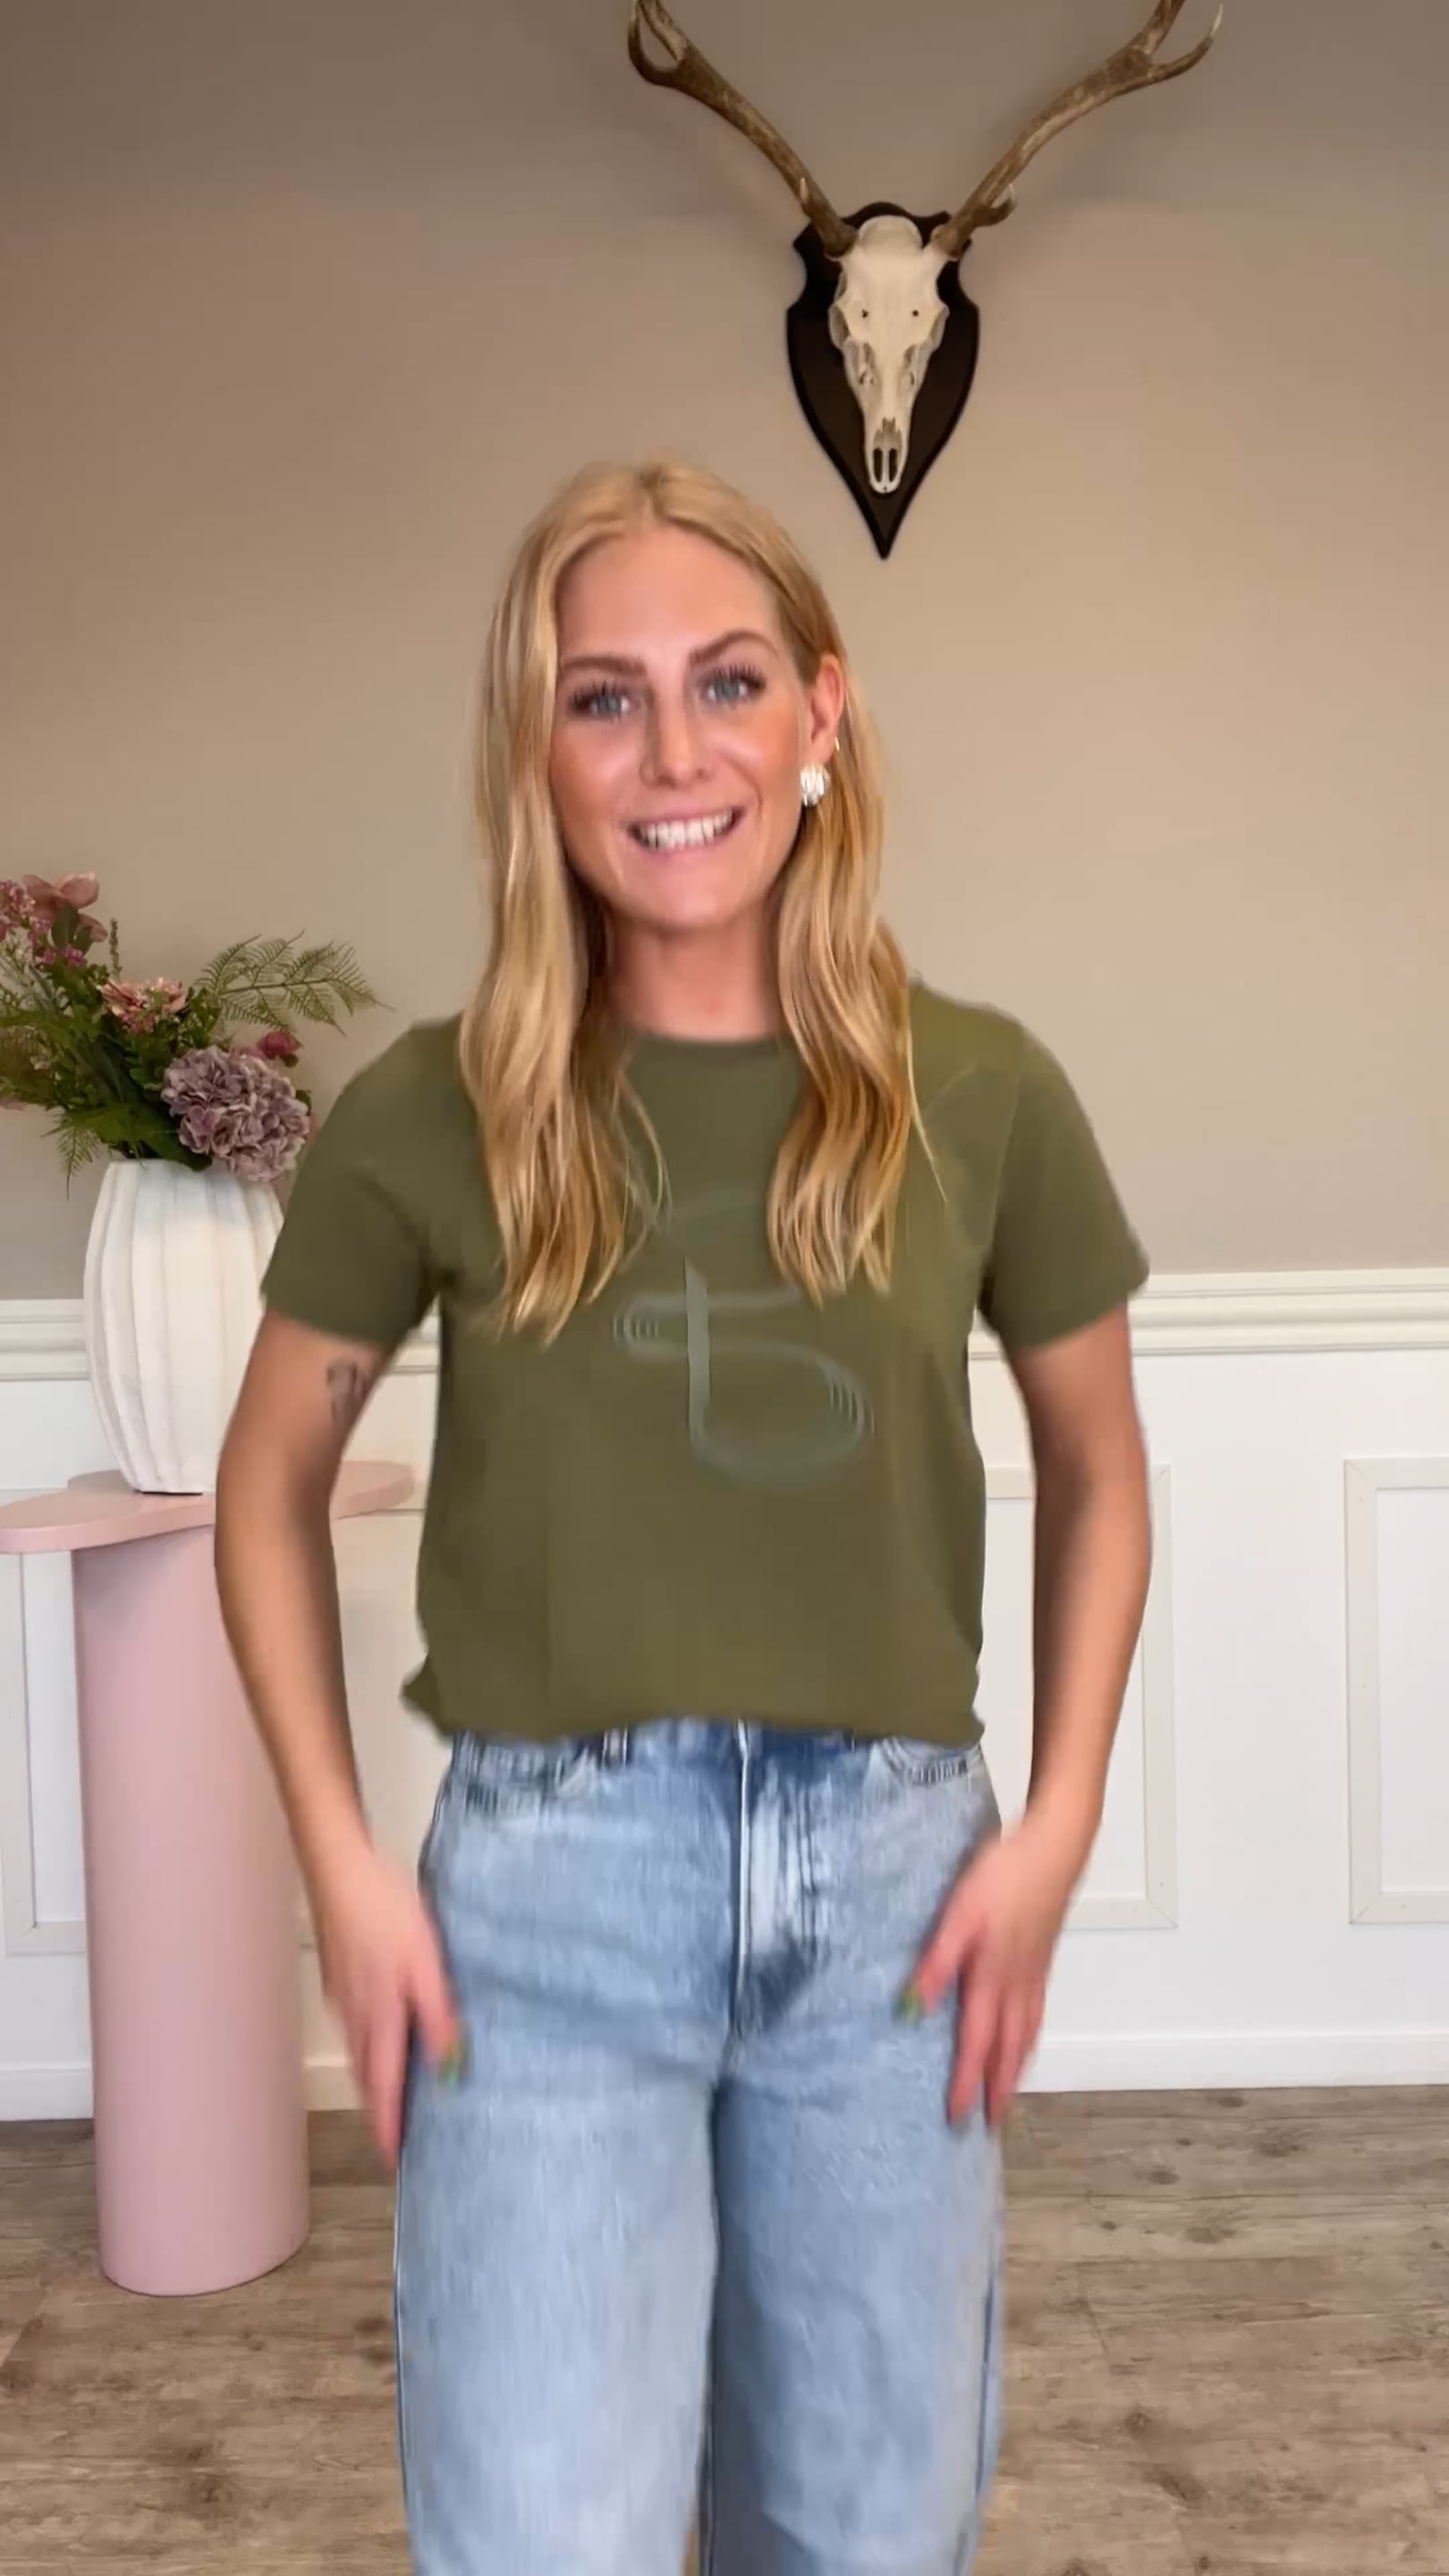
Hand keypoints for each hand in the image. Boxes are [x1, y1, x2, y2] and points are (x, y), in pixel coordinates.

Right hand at [309, 1834, 463, 2173]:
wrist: (338, 1866)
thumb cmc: (386, 1910)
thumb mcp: (425, 1961)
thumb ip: (438, 2015)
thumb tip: (449, 2069)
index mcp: (379, 2015)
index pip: (384, 2085)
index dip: (389, 2124)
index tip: (394, 2160)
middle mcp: (355, 2014)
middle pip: (368, 2074)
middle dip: (381, 2108)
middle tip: (397, 2136)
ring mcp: (342, 1993)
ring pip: (359, 2050)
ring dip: (374, 2079)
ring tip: (392, 2096)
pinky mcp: (340, 1973)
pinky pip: (354, 2024)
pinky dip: (368, 2045)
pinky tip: (381, 2034)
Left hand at [905, 1815, 1081, 2127]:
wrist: (1055, 1846)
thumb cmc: (1004, 1873)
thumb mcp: (959, 1913)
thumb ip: (937, 1962)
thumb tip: (911, 2009)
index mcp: (992, 1978)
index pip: (976, 2043)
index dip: (967, 2082)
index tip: (958, 2117)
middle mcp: (1017, 1984)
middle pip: (1008, 2048)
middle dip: (999, 2089)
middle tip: (993, 2125)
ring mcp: (1034, 1972)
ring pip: (1027, 2033)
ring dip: (1017, 2067)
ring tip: (1010, 2092)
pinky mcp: (1043, 1956)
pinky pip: (1038, 2012)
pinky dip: (1031, 2037)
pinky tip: (1026, 2034)